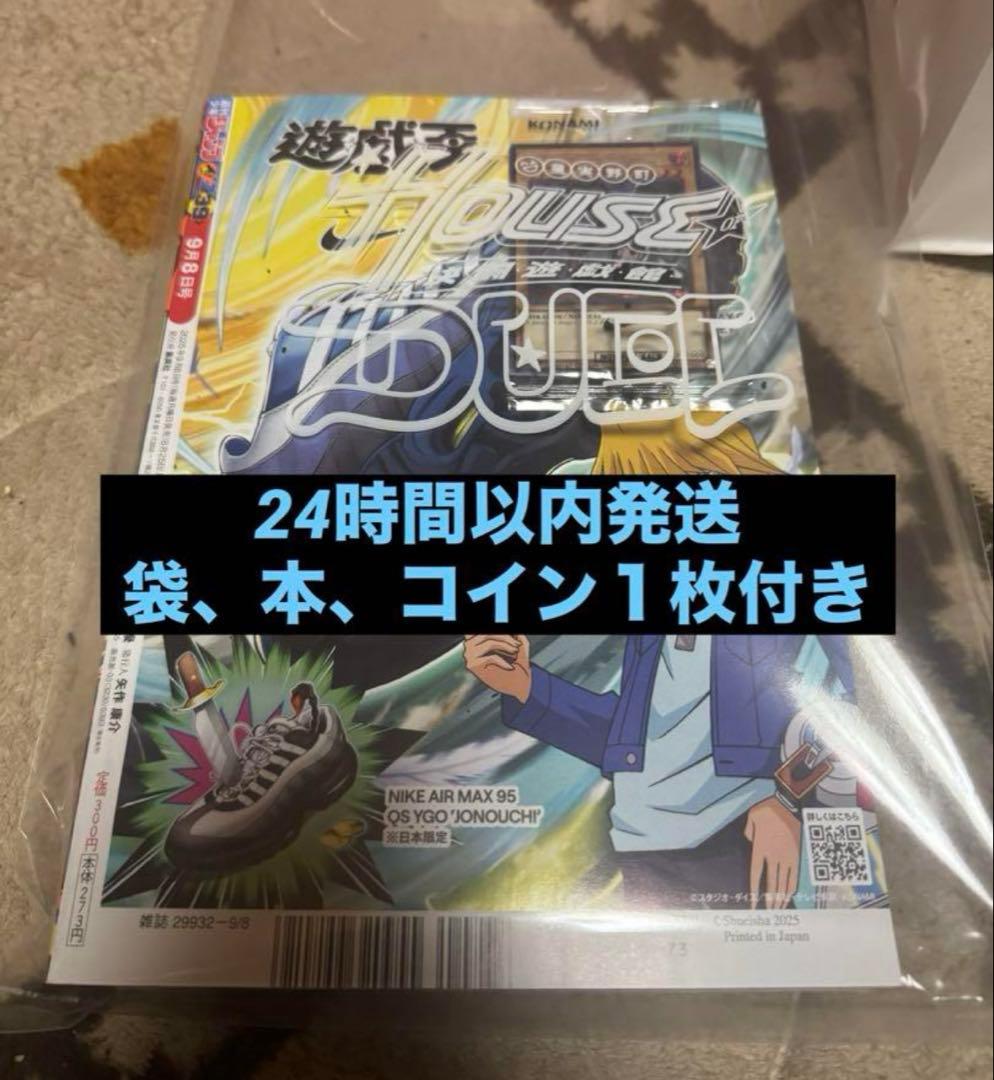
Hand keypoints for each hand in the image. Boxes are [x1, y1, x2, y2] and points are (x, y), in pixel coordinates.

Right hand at [463, 634, 530, 703]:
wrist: (519, 687)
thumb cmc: (518, 666)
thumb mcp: (520, 643)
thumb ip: (515, 632)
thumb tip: (512, 628)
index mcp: (478, 639)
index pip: (478, 629)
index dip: (496, 633)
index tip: (509, 636)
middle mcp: (469, 646)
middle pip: (486, 633)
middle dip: (506, 637)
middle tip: (517, 646)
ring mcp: (469, 656)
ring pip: (489, 641)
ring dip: (506, 646)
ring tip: (515, 653)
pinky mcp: (473, 667)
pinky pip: (490, 656)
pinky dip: (504, 661)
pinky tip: (510, 667)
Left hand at [744, 795, 800, 909]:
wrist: (790, 805)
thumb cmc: (768, 810)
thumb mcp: (751, 818)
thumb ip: (748, 832)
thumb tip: (748, 843)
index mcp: (761, 848)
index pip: (756, 875)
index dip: (754, 892)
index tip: (753, 905)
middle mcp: (774, 856)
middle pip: (771, 884)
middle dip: (768, 901)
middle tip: (767, 916)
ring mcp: (787, 857)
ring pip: (783, 884)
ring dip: (779, 899)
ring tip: (776, 911)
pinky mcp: (796, 856)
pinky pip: (794, 877)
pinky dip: (791, 889)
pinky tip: (788, 898)